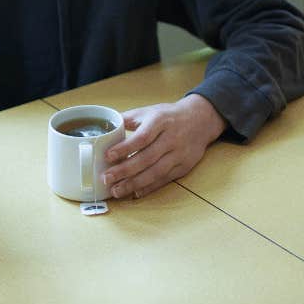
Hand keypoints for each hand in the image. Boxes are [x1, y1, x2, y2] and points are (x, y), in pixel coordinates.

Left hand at [103, 94, 225, 199]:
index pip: (141, 137)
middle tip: (106, 178)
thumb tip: (103, 127)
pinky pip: (165, 179)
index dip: (125, 148)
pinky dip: (150, 187)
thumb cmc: (168, 116)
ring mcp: (179, 154)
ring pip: (156, 172)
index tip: (108, 156)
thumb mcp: (148, 111)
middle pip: (147, 158)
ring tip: (116, 190)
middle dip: (125, 170)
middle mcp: (171, 138)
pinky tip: (135, 193)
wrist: (200, 119)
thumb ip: (126, 119)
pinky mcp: (184, 166)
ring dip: (134, 183)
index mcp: (160, 121)